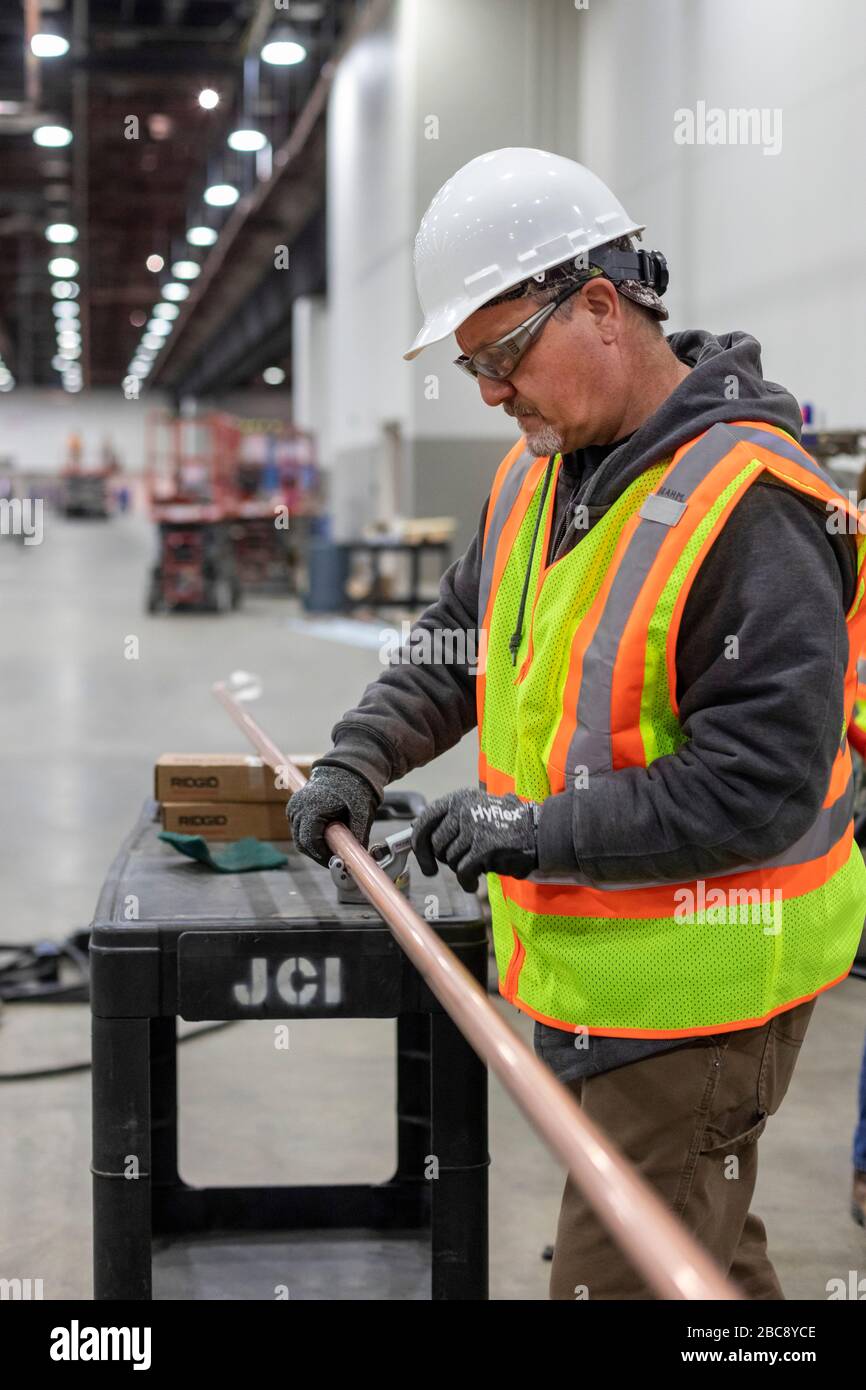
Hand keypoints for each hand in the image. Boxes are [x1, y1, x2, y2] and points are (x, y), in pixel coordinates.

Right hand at [287, 765, 379, 865]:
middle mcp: (298, 807)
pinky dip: (310, 836)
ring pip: (299, 838)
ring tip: (332, 846)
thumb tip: (360, 856)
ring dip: (313, 846)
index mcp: (312, 807)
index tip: (335, 862)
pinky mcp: (294, 808)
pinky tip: (325, 836)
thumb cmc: (353, 787)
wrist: (345, 769)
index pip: (309, 842)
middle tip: (335, 859)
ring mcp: (294, 807)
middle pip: (301, 843)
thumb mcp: (360, 812)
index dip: (322, 856)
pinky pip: (299, 829)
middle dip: (318, 854)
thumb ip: (359, 834)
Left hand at [412, 788, 539, 891]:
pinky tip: (473, 883)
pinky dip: (466, 881)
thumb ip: (450, 819)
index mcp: (459, 798)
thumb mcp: (476, 810)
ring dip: (461, 868)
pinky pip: (463, 872)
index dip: (419, 843)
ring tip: (477, 866)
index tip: (422, 860)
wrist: (539, 831)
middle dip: (444, 859)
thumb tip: (417, 831)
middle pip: (436, 844)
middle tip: (458, 864)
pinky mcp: (483, 848)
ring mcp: (473, 828)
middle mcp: (463, 810)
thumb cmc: (508, 824)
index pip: (426, 820)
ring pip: (450, 859)